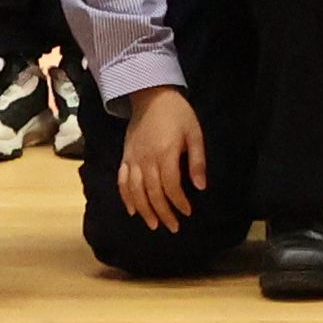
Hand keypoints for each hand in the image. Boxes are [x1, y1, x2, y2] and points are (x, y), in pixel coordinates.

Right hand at [116, 85, 208, 229]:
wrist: (151, 95)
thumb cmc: (177, 114)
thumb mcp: (194, 133)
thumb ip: (197, 161)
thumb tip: (201, 187)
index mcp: (165, 153)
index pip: (171, 186)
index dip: (179, 202)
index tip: (187, 212)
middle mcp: (146, 159)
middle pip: (153, 193)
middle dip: (163, 213)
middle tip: (173, 227)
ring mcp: (133, 159)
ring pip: (135, 191)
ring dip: (144, 210)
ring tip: (153, 224)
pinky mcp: (125, 157)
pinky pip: (122, 181)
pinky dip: (125, 197)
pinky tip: (132, 210)